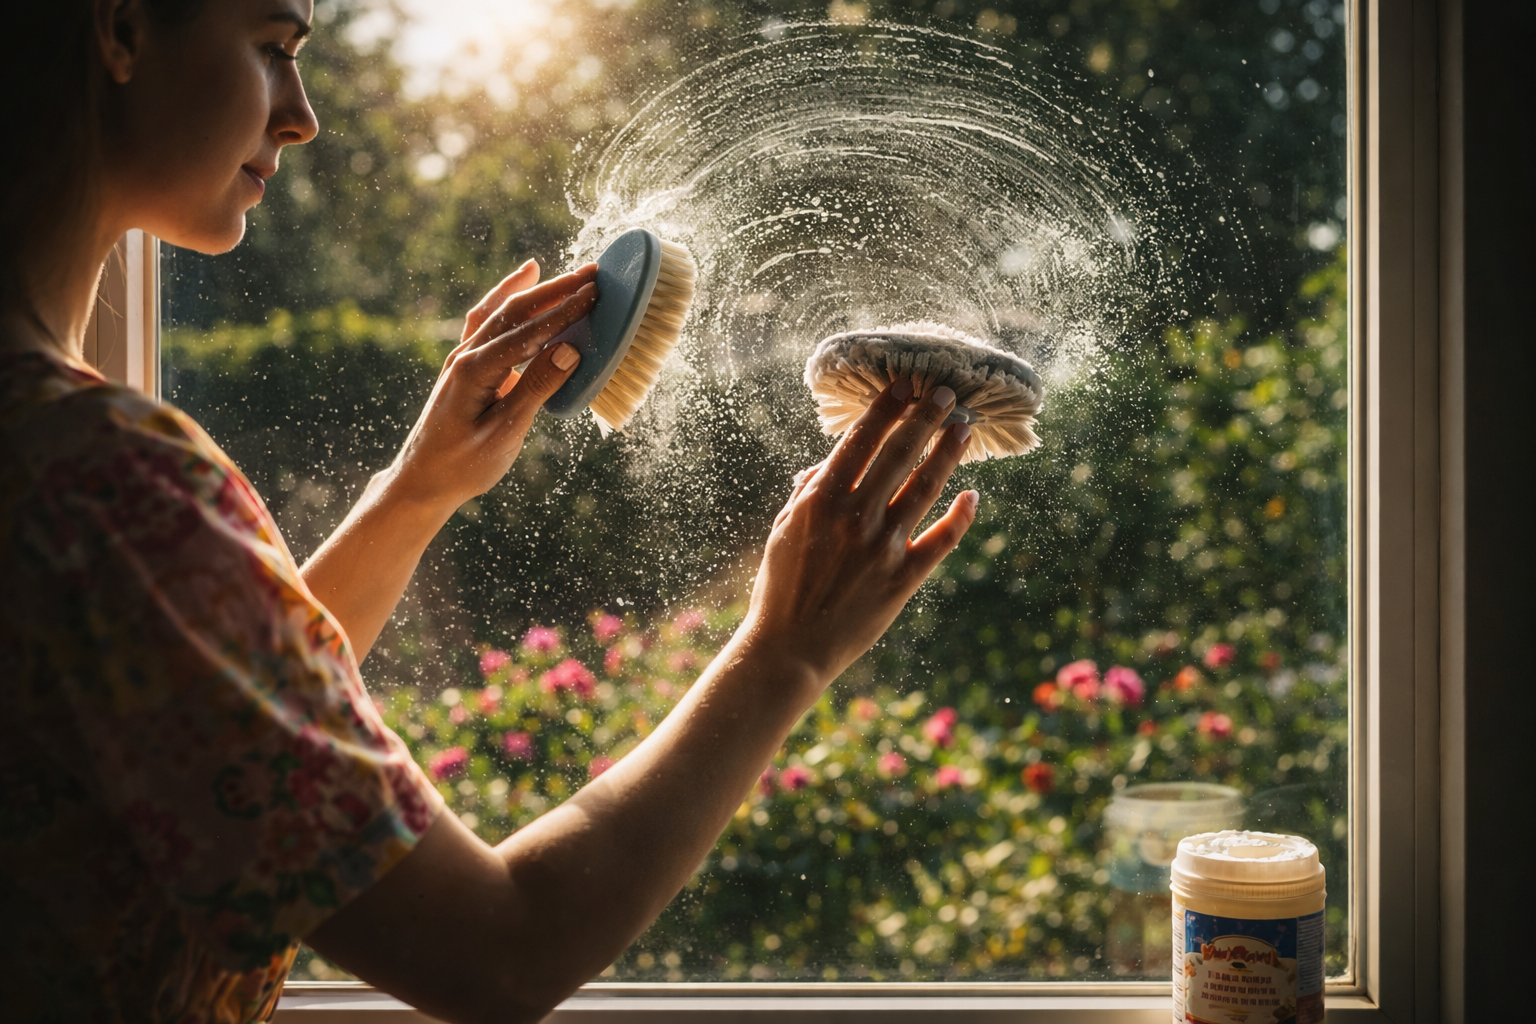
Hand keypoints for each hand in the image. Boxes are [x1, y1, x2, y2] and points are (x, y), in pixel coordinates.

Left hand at [386, 259, 598, 511]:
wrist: (422, 481)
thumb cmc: (462, 465)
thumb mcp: (504, 433)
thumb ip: (535, 389)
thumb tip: (569, 351)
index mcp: (475, 369)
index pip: (529, 331)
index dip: (564, 310)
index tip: (595, 292)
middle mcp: (465, 355)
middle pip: (514, 310)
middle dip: (555, 290)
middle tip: (592, 273)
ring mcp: (463, 358)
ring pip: (500, 312)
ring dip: (535, 290)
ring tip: (562, 272)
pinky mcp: (466, 366)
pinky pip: (489, 321)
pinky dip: (508, 298)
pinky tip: (524, 282)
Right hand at [738, 377, 978, 692]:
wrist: (791, 647)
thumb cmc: (781, 586)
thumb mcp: (784, 529)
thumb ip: (809, 491)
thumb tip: (832, 460)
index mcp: (821, 499)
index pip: (861, 440)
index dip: (887, 408)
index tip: (906, 384)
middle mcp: (855, 516)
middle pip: (898, 453)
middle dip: (924, 418)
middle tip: (944, 392)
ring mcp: (883, 547)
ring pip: (925, 487)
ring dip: (946, 453)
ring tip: (963, 428)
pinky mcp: (904, 578)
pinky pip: (941, 539)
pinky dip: (960, 516)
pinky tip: (972, 496)